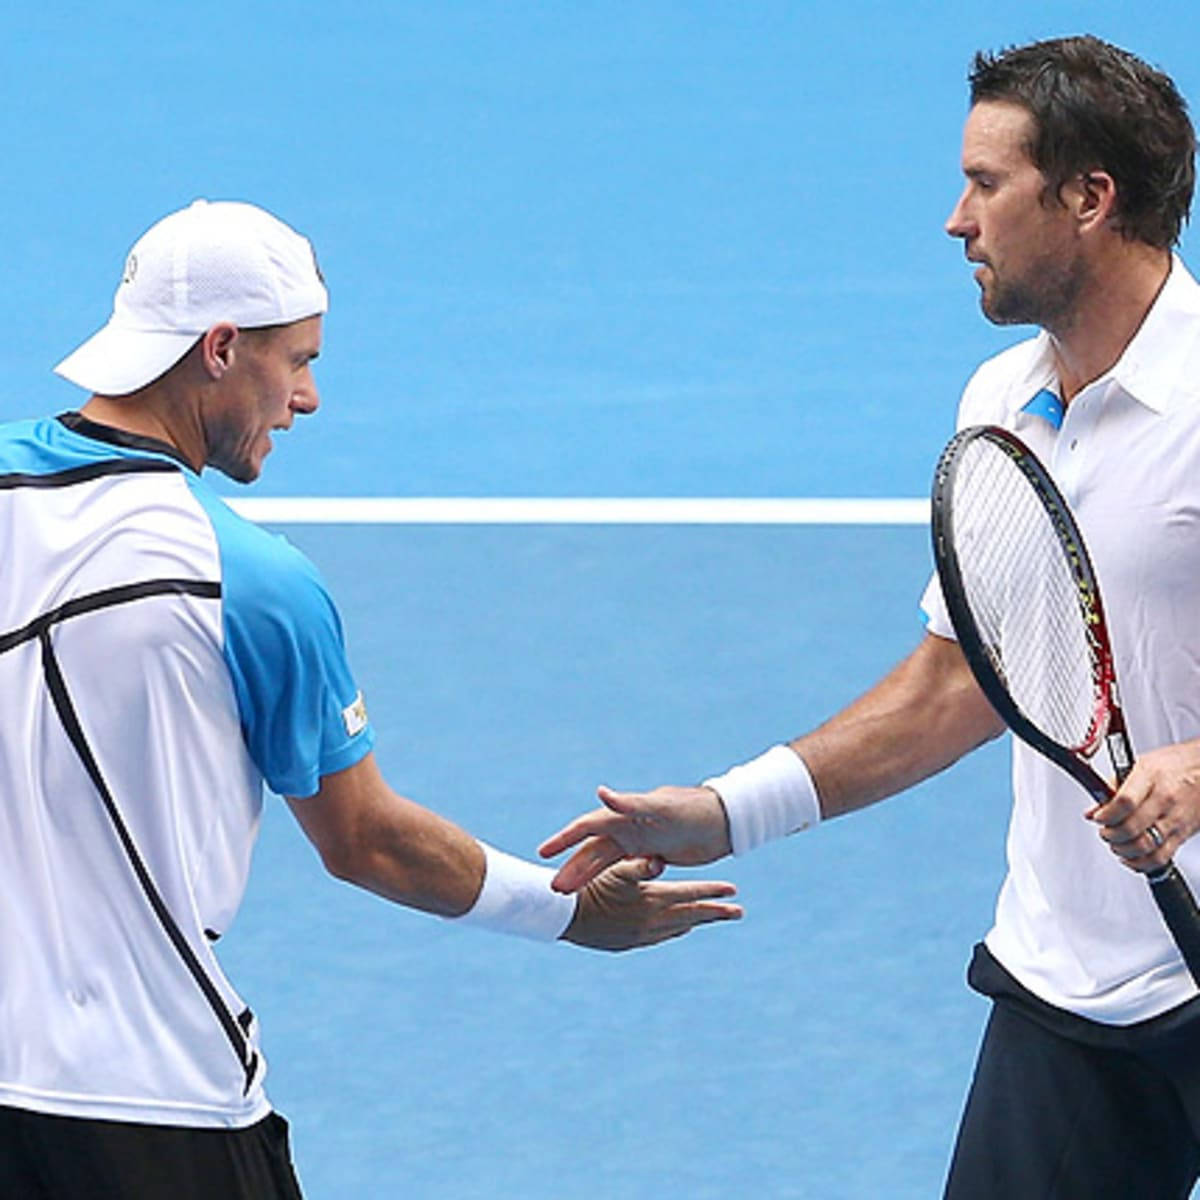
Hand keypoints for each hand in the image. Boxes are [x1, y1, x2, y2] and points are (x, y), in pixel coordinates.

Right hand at [539, 784, 732, 892]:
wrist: (721, 820)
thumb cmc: (690, 811)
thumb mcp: (659, 808)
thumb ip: (629, 804)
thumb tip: (601, 792)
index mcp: (625, 817)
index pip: (586, 827)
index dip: (564, 839)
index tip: (543, 852)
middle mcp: (626, 829)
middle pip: (592, 851)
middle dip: (572, 869)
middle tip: (554, 890)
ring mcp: (637, 843)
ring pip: (605, 864)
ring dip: (586, 879)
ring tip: (568, 898)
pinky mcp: (650, 855)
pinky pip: (623, 871)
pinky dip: (610, 882)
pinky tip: (601, 895)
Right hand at [561, 856, 740, 951]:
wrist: (566, 918)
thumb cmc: (589, 889)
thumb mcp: (615, 872)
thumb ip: (639, 866)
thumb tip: (660, 861)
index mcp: (652, 900)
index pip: (689, 895)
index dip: (712, 891)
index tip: (734, 890)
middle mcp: (652, 921)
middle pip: (691, 916)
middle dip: (716, 913)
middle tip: (739, 912)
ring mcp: (642, 935)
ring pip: (678, 927)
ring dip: (696, 921)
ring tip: (713, 917)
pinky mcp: (631, 942)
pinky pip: (661, 936)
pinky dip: (675, 930)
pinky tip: (678, 928)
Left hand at [1087, 740, 1199, 872]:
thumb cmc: (1175, 764)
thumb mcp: (1141, 764)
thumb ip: (1113, 786)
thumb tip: (1093, 810)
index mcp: (1151, 777)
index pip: (1124, 802)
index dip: (1106, 815)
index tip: (1098, 817)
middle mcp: (1165, 800)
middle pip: (1132, 828)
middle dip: (1111, 834)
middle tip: (1105, 831)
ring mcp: (1176, 819)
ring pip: (1145, 846)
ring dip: (1123, 849)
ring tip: (1116, 843)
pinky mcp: (1184, 834)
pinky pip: (1161, 857)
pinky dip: (1141, 863)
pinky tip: (1131, 856)